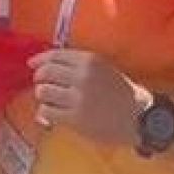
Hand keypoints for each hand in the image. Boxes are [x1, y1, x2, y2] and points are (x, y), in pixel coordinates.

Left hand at [28, 49, 146, 145]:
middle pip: (44, 73)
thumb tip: (41, 64)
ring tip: (52, 102)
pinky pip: (46, 111)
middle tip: (44, 86)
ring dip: (44, 97)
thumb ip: (75, 65)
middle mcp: (82, 76)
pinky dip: (45, 113)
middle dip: (40, 79)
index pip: (54, 55)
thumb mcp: (102, 69)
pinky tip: (52, 116)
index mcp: (89, 61)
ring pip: (42, 92)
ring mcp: (79, 97)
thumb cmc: (121, 92)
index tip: (32, 64)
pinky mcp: (76, 118)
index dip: (39, 60)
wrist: (142, 117)